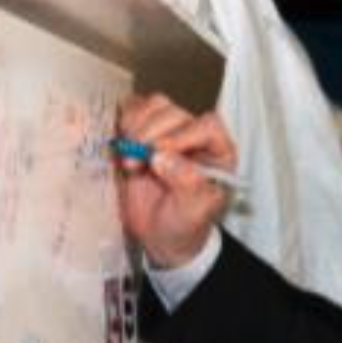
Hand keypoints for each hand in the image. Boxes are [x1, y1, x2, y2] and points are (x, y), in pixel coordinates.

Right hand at [115, 94, 237, 267]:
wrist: (162, 236)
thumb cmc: (185, 225)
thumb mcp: (192, 211)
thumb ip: (186, 182)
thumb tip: (162, 157)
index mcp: (219, 153)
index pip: (208, 126)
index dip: (181, 135)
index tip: (158, 155)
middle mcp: (196, 137)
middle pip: (175, 113)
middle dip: (150, 135)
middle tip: (135, 164)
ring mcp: (170, 131)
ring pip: (156, 106)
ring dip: (136, 128)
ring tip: (130, 160)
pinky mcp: (146, 130)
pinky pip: (136, 109)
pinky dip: (125, 122)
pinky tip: (123, 145)